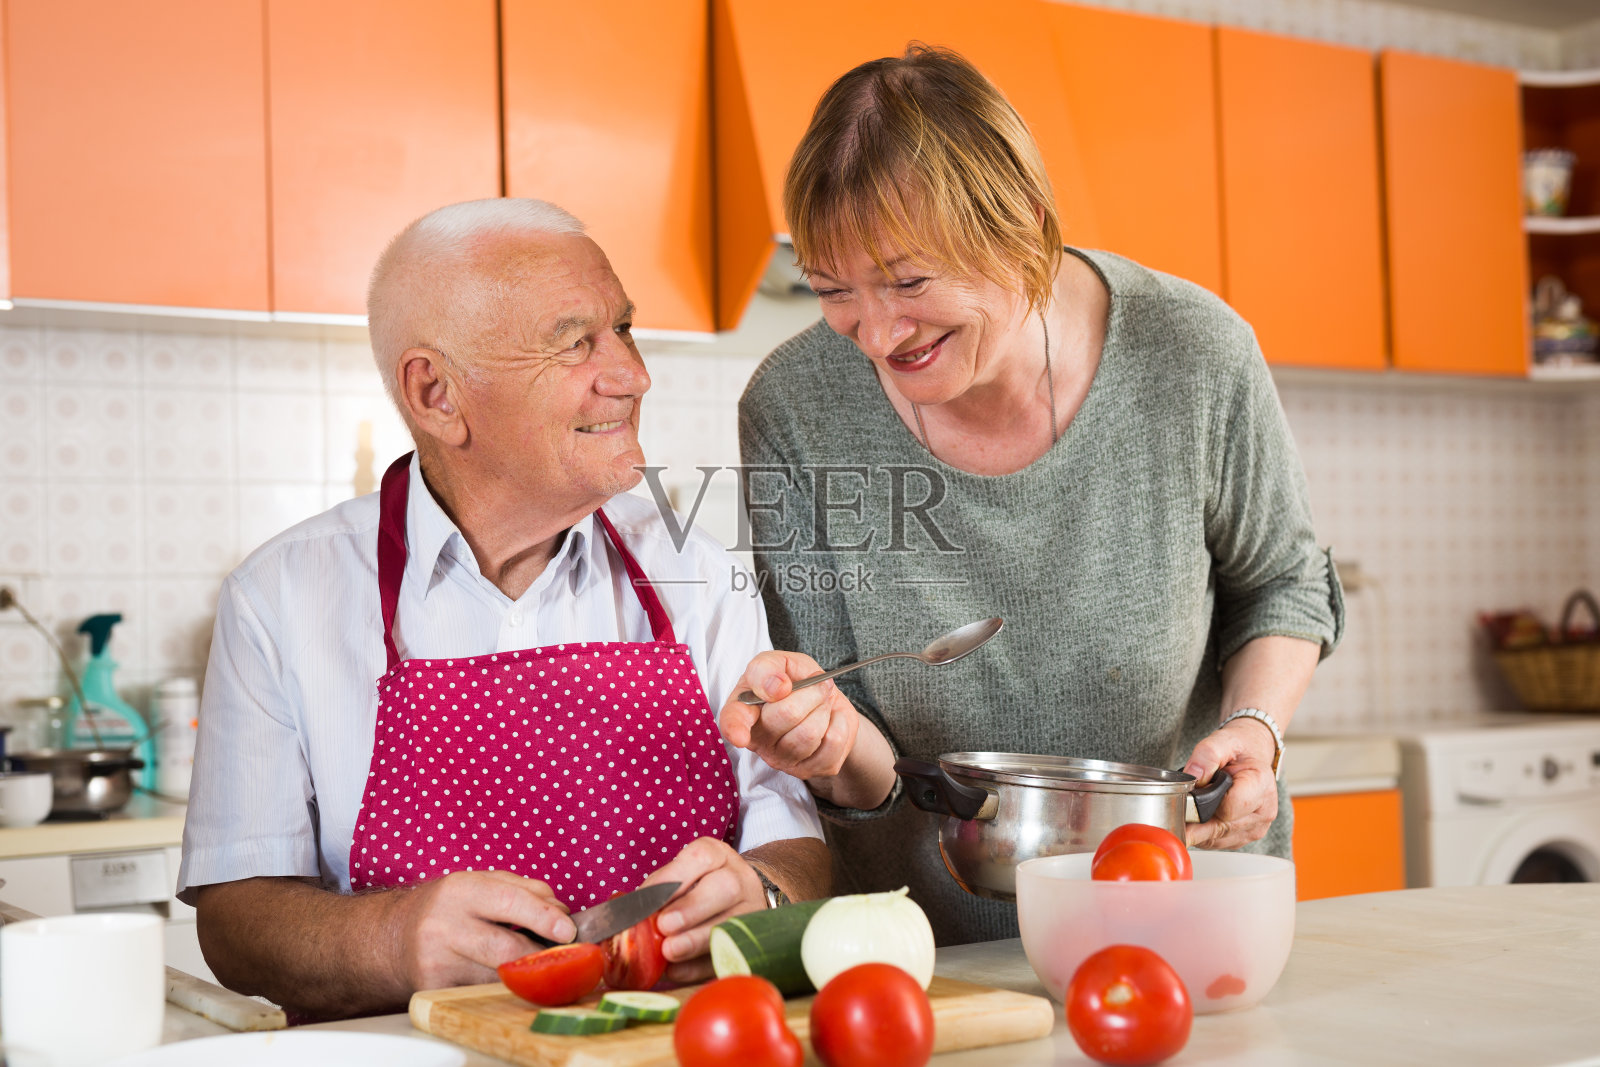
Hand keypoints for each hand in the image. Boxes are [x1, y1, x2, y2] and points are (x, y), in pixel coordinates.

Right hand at [390, 869, 574, 992]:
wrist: (389, 937)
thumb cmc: (444, 907)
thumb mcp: (479, 883)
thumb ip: (523, 889)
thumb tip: (561, 909)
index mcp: (461, 890)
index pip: (511, 902)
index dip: (544, 917)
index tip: (569, 930)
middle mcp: (444, 926)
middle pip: (505, 948)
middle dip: (541, 954)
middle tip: (562, 953)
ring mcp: (437, 961)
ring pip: (497, 974)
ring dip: (524, 971)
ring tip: (534, 961)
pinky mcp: (434, 989)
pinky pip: (481, 990)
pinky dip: (500, 983)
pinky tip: (503, 973)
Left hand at [644, 838, 766, 983]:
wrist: (739, 900)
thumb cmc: (697, 887)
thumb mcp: (681, 875)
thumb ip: (658, 890)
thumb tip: (626, 913)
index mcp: (718, 856)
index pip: (701, 857)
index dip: (673, 877)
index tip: (648, 899)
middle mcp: (740, 879)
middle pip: (725, 887)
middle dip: (691, 908)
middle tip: (664, 926)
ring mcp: (752, 911)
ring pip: (732, 923)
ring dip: (697, 939)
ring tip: (669, 951)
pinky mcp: (752, 942)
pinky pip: (730, 955)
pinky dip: (701, 966)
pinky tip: (677, 970)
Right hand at [719, 650, 860, 778]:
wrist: (828, 703)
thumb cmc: (797, 681)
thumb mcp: (781, 662)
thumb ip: (768, 666)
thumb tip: (777, 686)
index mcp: (744, 709)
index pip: (732, 722)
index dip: (735, 728)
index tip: (740, 736)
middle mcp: (758, 739)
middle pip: (786, 715)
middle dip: (811, 692)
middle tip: (817, 685)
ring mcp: (782, 759)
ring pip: (809, 732)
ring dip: (824, 707)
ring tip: (822, 703)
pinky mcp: (810, 769)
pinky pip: (832, 742)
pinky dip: (839, 722)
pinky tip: (831, 720)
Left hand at [1181, 718, 1278, 850]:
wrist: (1251, 754)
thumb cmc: (1239, 748)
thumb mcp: (1222, 740)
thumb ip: (1206, 754)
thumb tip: (1193, 775)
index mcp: (1261, 785)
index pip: (1228, 808)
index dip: (1203, 804)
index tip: (1189, 796)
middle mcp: (1264, 811)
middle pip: (1220, 828)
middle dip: (1194, 820)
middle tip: (1176, 809)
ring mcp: (1257, 827)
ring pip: (1216, 839)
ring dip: (1198, 830)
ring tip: (1189, 810)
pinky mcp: (1247, 836)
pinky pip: (1218, 843)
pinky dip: (1204, 834)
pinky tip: (1200, 818)